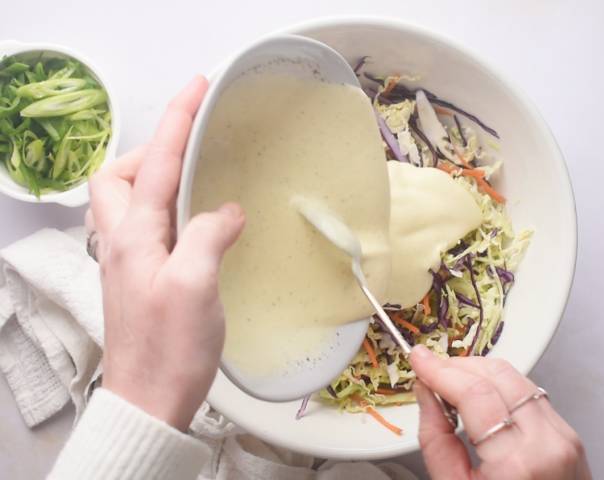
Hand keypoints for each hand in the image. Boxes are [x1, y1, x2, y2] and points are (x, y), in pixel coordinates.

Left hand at [86, 76, 245, 430]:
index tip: (197, 86)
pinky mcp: (142, 279)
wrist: (150, 399)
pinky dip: (167, 209)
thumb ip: (208, 235)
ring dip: (155, 179)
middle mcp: (123, 243)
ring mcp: (129, 262)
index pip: (155, 162)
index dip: (177, 120)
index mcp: (135, 236)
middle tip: (186, 149)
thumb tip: (227, 210)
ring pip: (128, 201)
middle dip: (148, 152)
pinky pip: (148, 227)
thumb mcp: (195, 285)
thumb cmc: (170, 348)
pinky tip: (194, 223)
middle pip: (118, 177)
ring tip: (193, 179)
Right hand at [410, 345, 591, 479]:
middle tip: (431, 371)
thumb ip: (435, 438)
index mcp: (516, 463)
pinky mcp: (568, 435)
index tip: (419, 360)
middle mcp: (547, 443)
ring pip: (516, 377)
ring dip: (479, 372)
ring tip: (451, 384)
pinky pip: (530, 392)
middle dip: (458, 365)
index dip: (440, 370)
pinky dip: (500, 386)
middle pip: (497, 375)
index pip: (474, 392)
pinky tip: (480, 396)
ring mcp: (563, 437)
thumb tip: (426, 393)